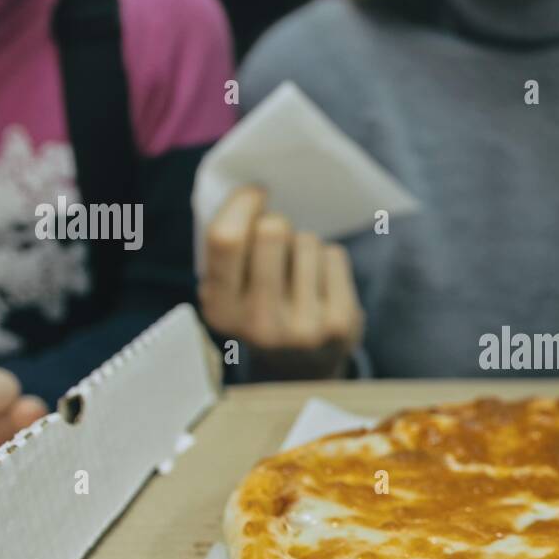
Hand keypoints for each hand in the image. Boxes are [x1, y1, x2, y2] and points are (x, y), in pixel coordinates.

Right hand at [199, 186, 364, 379]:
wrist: (303, 365)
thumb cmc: (261, 309)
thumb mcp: (229, 289)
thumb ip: (227, 249)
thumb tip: (250, 193)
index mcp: (219, 311)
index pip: (226, 239)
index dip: (242, 204)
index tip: (256, 192)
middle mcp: (258, 325)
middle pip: (272, 231)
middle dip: (277, 225)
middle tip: (278, 242)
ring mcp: (302, 328)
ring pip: (307, 241)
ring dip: (304, 246)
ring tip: (300, 274)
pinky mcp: (339, 323)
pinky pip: (334, 255)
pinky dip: (328, 259)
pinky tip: (321, 285)